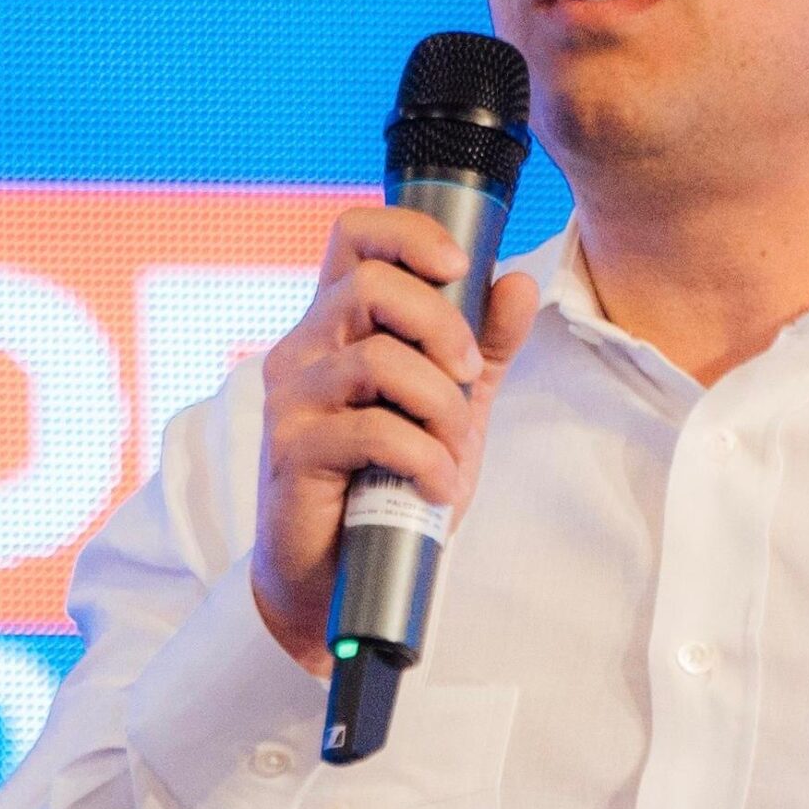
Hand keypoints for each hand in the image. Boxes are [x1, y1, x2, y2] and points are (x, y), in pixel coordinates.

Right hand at [248, 206, 540, 676]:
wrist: (341, 576)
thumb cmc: (389, 482)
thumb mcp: (450, 405)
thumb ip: (482, 345)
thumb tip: (516, 281)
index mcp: (338, 323)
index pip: (354, 234)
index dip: (408, 233)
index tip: (458, 265)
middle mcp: (304, 348)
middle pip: (370, 285)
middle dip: (442, 328)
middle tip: (465, 376)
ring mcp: (291, 398)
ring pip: (377, 358)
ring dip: (439, 405)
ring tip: (451, 449)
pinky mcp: (291, 451)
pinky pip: (372, 430)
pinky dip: (424, 457)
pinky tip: (437, 483)